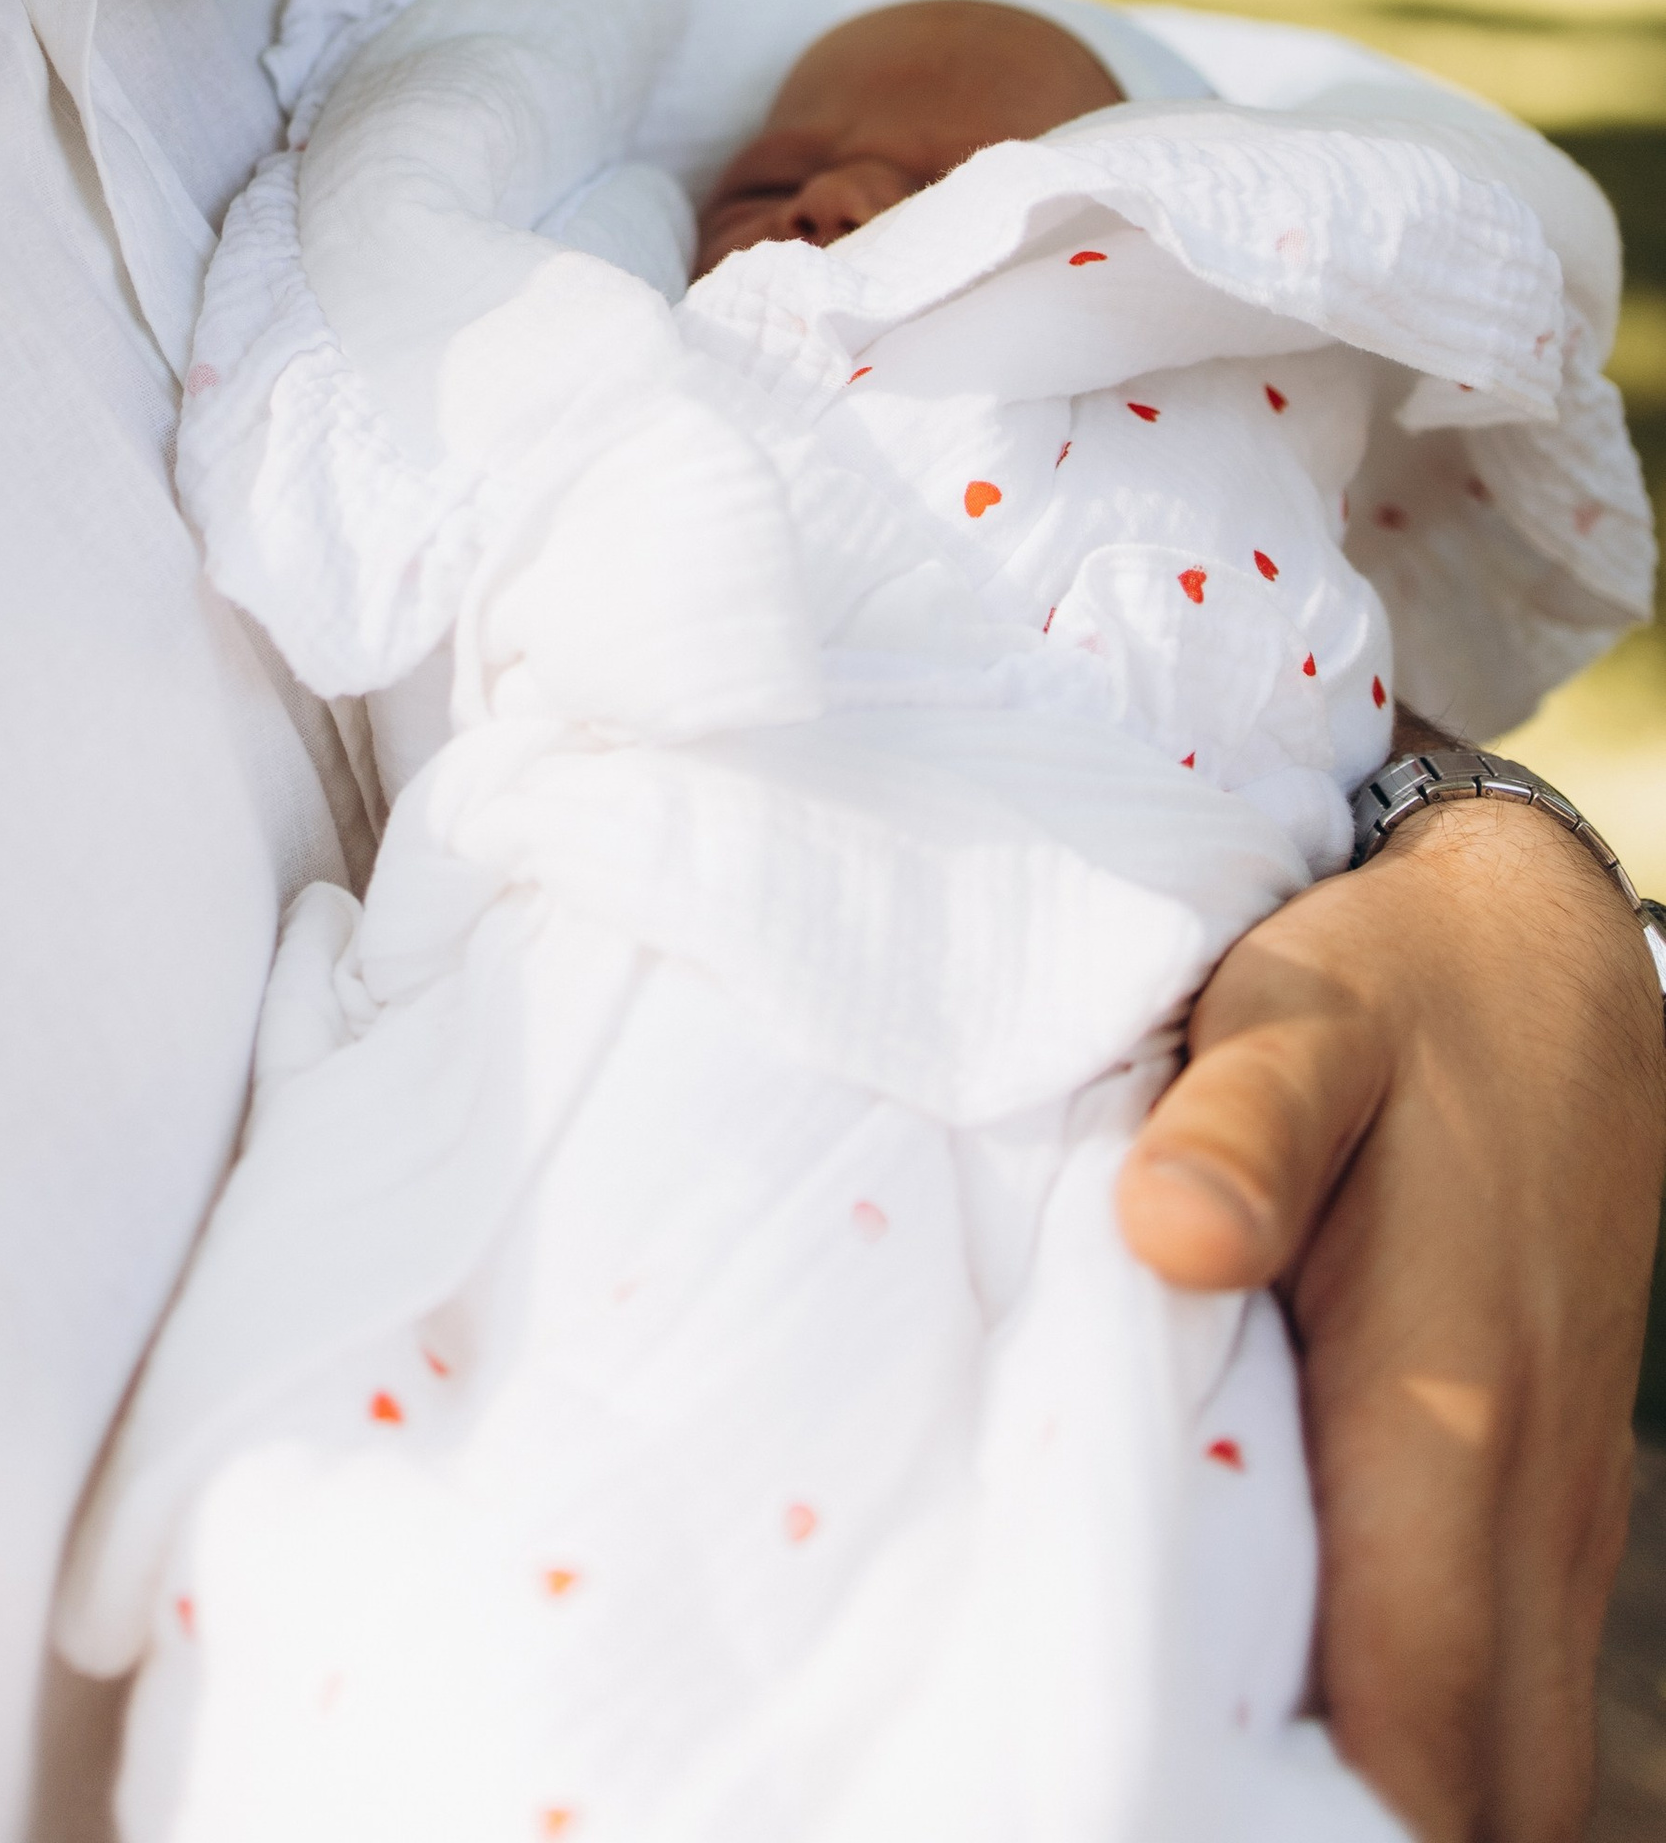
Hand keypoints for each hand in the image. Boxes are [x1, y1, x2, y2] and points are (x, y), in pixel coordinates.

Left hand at [1116, 789, 1665, 1841]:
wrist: (1546, 955)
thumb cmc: (1394, 991)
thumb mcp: (1298, 1018)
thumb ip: (1241, 1128)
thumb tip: (1169, 1234)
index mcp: (1454, 1414)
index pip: (1417, 1717)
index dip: (1312, 1816)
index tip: (1161, 1812)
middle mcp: (1528, 1504)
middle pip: (1475, 1787)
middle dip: (1334, 1832)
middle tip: (1155, 1808)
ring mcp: (1555, 1518)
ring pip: (1508, 1756)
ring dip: (1385, 1801)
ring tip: (1203, 1789)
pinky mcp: (1548, 1506)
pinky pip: (1507, 1690)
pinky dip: (1426, 1753)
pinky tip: (1287, 1736)